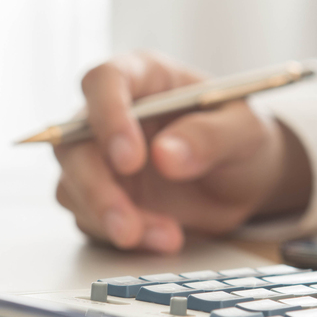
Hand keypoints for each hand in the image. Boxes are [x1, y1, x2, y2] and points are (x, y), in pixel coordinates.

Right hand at [55, 51, 310, 252]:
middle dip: (96, 187)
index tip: (130, 159)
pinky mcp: (101, 196)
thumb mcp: (244, 131)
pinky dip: (124, 237)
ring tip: (168, 238)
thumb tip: (166, 155)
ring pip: (73, 186)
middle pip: (73, 142)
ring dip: (110, 219)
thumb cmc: (240, 138)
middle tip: (128, 223)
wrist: (242, 180)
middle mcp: (110, 114)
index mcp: (143, 77)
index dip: (108, 116)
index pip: (105, 81)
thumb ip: (210, 137)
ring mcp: (100, 158)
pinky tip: (164, 239)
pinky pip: (90, 219)